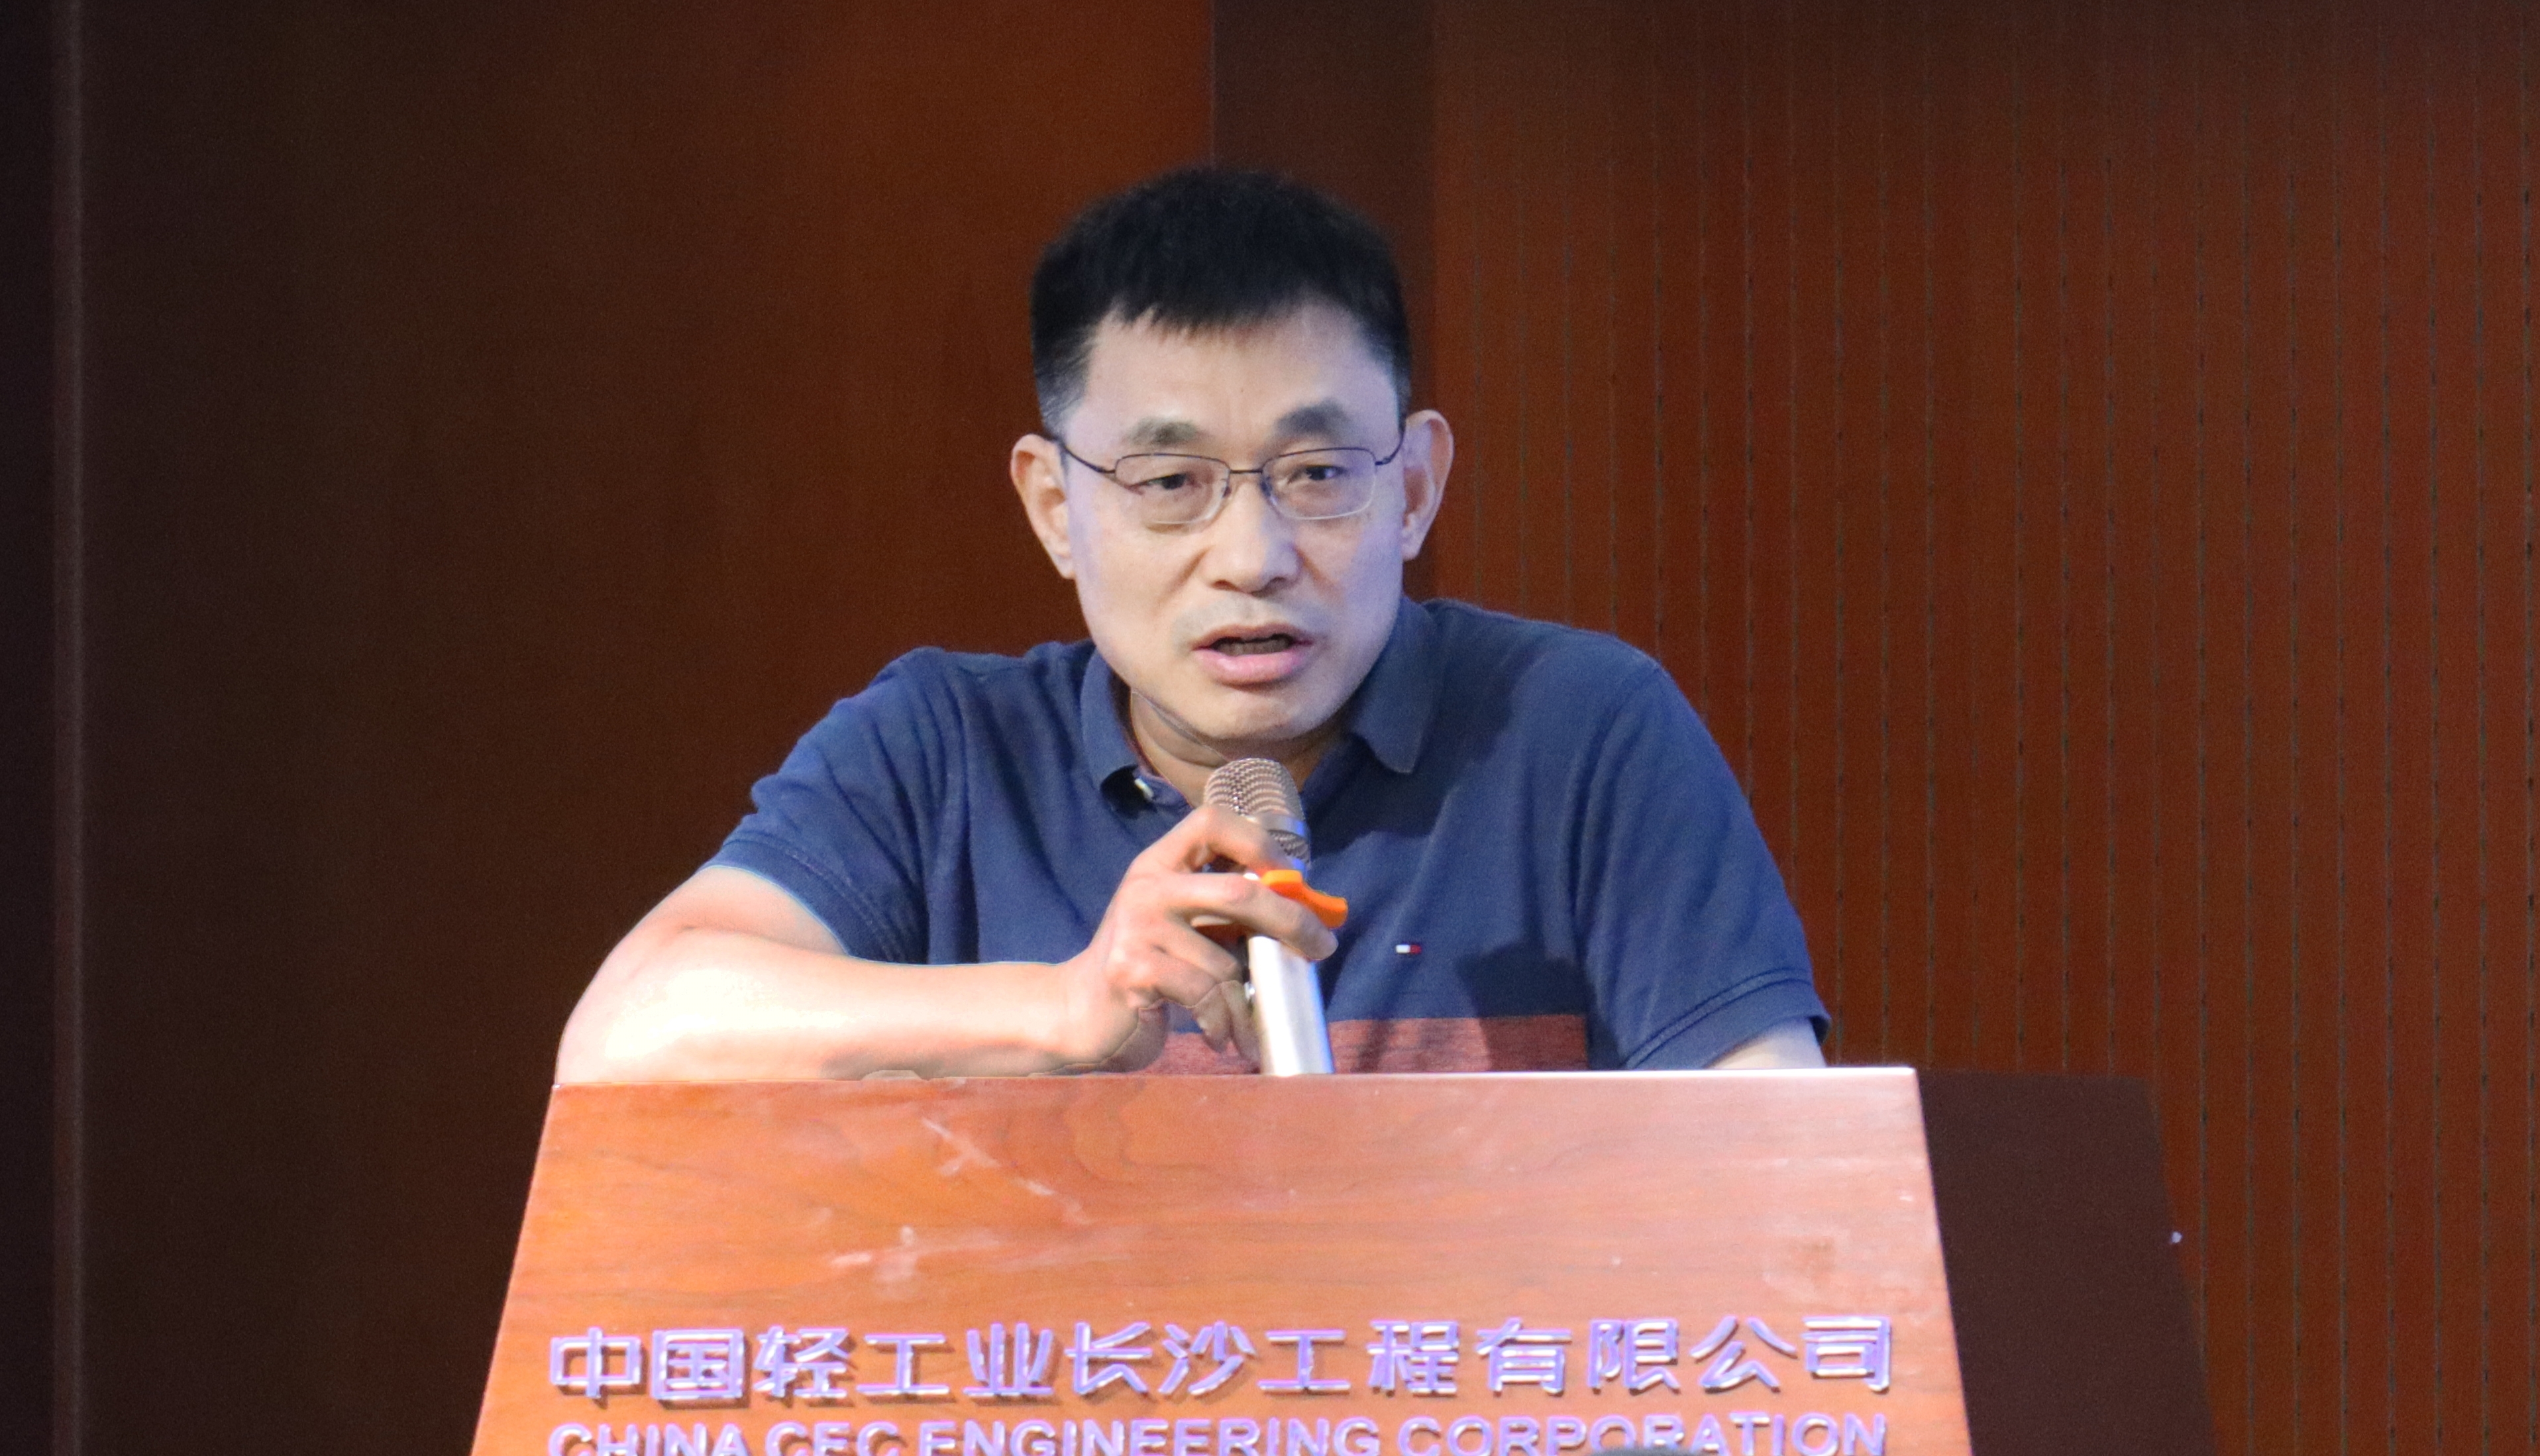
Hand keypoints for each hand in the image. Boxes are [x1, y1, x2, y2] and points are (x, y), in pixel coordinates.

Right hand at [1049, 805, 1339, 1070]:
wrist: (1079, 1012)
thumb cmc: (1148, 968)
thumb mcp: (1183, 924)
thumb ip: (1226, 909)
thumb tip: (1307, 911)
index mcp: (1161, 863)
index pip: (1212, 821)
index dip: (1259, 841)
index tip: (1290, 874)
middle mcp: (1147, 885)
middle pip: (1239, 891)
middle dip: (1291, 922)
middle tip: (1321, 949)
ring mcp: (1137, 925)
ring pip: (1225, 961)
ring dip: (1246, 1003)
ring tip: (1246, 1025)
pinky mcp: (1133, 968)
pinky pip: (1204, 994)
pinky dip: (1222, 1021)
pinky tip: (1219, 1036)